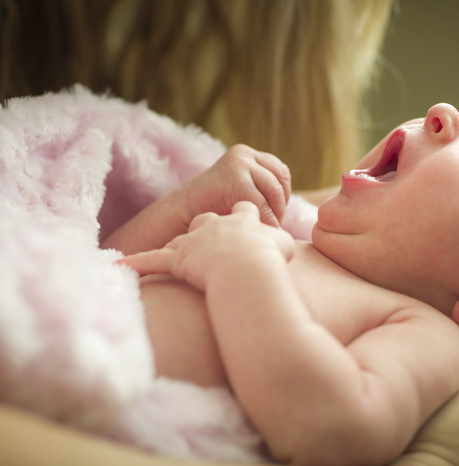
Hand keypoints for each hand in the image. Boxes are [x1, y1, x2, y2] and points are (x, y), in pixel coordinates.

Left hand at [119, 202, 294, 290]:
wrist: (247, 266)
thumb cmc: (269, 259)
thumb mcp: (284, 246)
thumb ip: (281, 241)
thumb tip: (288, 244)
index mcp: (242, 214)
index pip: (241, 208)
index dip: (244, 215)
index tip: (244, 222)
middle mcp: (216, 221)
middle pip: (207, 218)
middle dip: (207, 226)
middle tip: (209, 239)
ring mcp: (195, 238)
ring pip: (182, 237)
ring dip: (177, 244)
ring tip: (176, 253)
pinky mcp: (177, 258)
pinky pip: (153, 261)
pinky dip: (137, 264)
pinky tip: (119, 266)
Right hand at [182, 144, 291, 227]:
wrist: (182, 214)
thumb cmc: (213, 208)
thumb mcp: (240, 189)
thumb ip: (261, 188)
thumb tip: (292, 202)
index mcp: (246, 154)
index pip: (280, 172)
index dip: (282, 195)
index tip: (274, 213)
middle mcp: (244, 155)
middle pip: (280, 182)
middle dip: (280, 206)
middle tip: (272, 224)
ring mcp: (241, 164)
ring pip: (276, 193)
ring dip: (275, 215)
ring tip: (265, 229)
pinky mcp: (237, 180)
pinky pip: (264, 205)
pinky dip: (267, 222)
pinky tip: (258, 232)